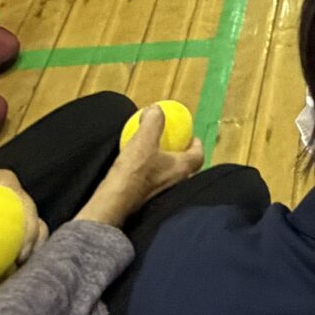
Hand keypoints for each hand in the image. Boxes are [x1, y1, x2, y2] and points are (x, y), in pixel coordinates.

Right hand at [77, 102, 203, 228]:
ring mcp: (166, 196)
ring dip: (166, 167)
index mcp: (182, 168)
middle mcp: (179, 184)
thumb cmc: (134, 171)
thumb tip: (156, 110)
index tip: (191, 137)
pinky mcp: (151, 204)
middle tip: (172, 145)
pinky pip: (157, 185)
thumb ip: (153, 121)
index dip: (197, 145)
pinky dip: (153, 176)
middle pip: (187, 167)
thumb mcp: (144, 139)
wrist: (115, 203)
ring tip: (155, 156)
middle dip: (181, 156)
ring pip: (172, 178)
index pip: (198, 155)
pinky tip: (140, 171)